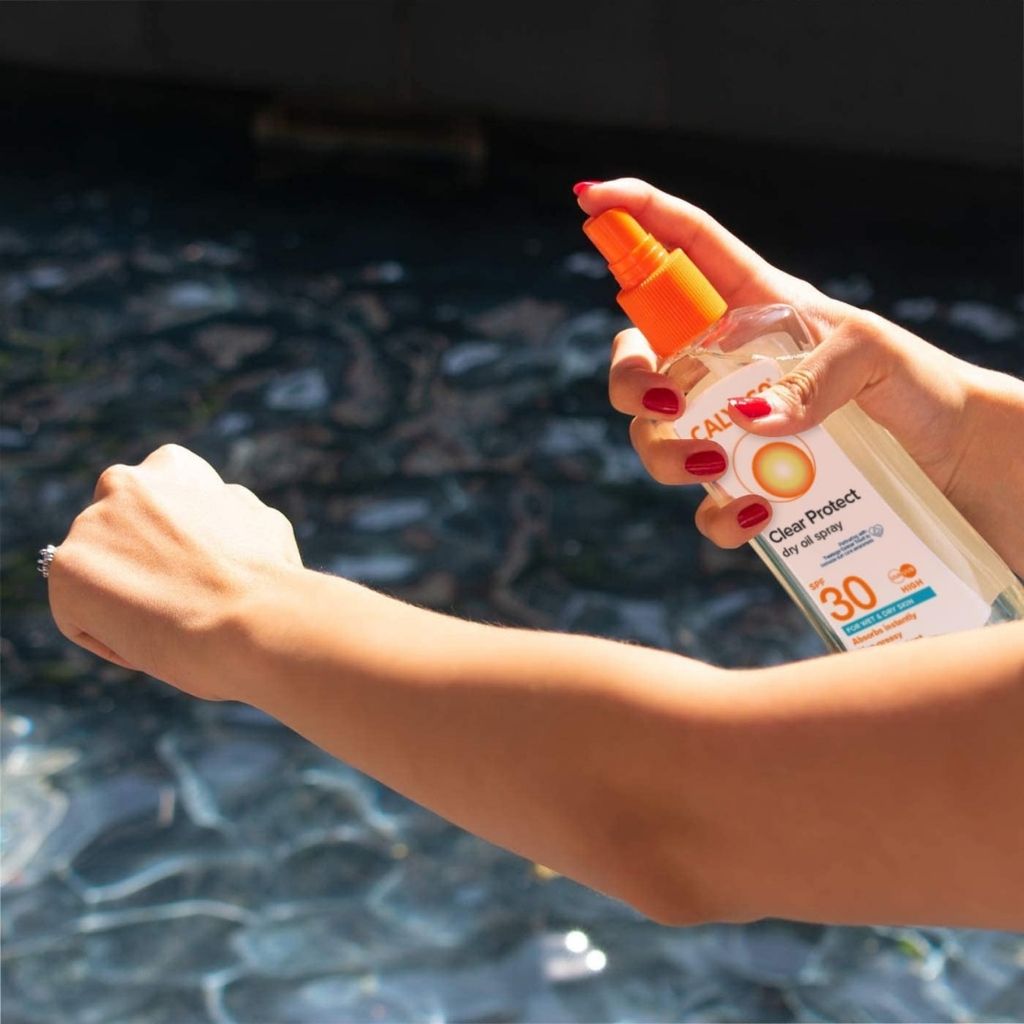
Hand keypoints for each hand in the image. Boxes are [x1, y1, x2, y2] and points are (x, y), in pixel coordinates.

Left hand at [47, 444, 302, 697]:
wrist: (251, 619)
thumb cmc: (268, 581)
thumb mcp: (258, 523)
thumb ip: (224, 515)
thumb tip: (220, 520)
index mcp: (171, 467)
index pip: (153, 493)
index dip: (171, 532)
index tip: (191, 563)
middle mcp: (123, 485)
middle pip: (116, 533)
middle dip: (138, 564)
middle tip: (177, 600)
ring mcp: (89, 526)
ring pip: (96, 576)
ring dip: (124, 602)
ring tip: (172, 628)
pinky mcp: (65, 570)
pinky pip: (80, 616)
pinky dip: (112, 638)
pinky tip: (152, 645)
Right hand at [580, 178, 1023, 572]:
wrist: (957, 464)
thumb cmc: (919, 388)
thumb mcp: (876, 353)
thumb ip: (814, 373)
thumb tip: (749, 418)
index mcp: (755, 306)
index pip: (685, 247)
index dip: (634, 216)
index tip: (588, 198)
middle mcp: (729, 365)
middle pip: (639, 358)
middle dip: (628, 379)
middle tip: (663, 401)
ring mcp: (731, 428)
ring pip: (655, 436)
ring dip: (666, 455)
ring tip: (718, 467)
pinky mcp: (747, 484)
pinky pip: (704, 506)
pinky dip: (718, 516)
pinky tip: (759, 513)